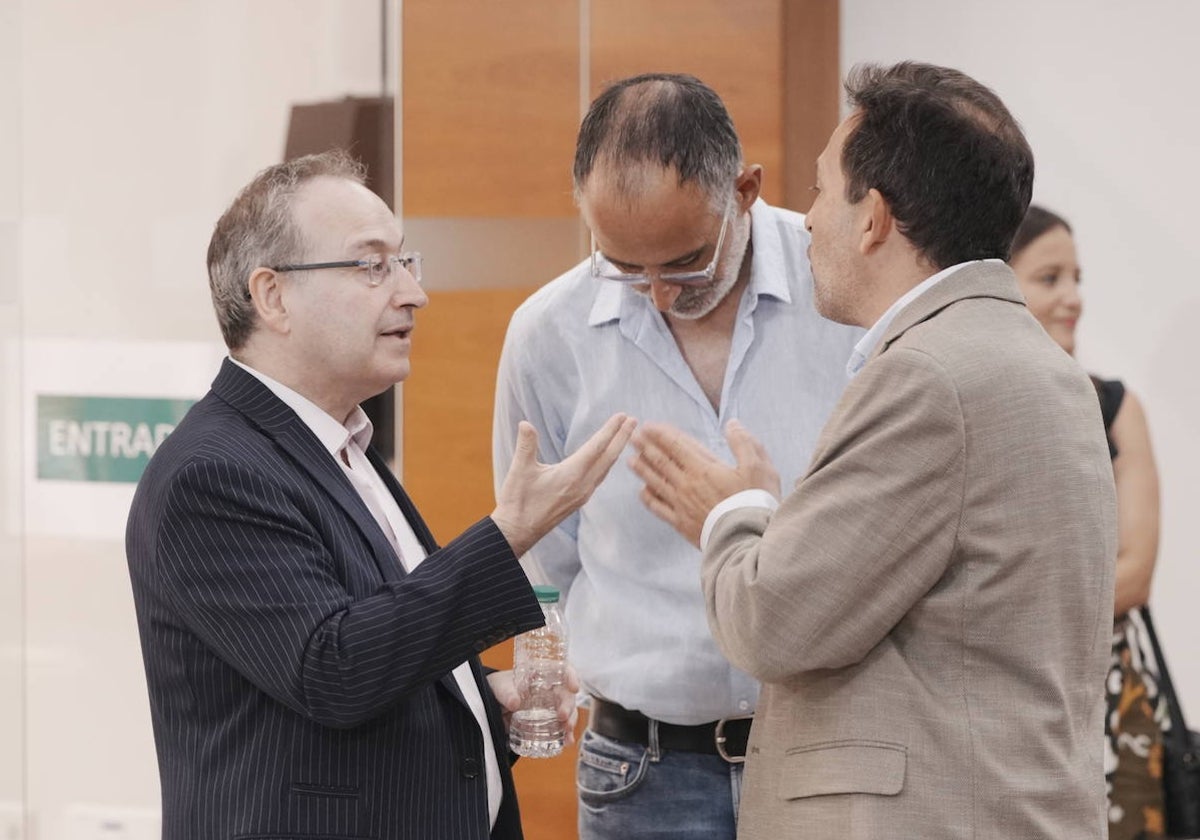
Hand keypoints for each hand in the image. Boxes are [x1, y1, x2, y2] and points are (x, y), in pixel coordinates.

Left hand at [486, 666, 581, 746]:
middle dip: (569, 705)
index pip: (562, 670)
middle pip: (567, 694)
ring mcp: (551, 706)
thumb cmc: (500, 688)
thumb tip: (514, 703)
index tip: (574, 688)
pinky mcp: (548, 721)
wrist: (494, 705)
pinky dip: (565, 734)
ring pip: (568, 711)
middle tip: (563, 717)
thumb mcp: (500, 687)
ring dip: (570, 721)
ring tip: (566, 731)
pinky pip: (561, 727)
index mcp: (542, 675)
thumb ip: (507, 693)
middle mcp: (550, 689)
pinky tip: (566, 741)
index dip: (571, 676)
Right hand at [493, 414, 636, 556]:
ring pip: (606, 469)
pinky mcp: (579, 500)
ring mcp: (582, 494)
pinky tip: (607, 461)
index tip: (623, 416)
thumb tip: (525, 424)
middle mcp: (582, 485)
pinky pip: (599, 478)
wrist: (517, 532)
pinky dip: (607, 465)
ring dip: (616, 450)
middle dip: (622, 438)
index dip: (610, 430)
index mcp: (571, 475)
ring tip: (625, 436)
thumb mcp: (519, 471)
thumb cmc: (517, 502)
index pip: (597, 447)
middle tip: (634, 420)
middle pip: (608, 457)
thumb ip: (526, 445)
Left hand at [630, 420, 779, 546]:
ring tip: (630, 460)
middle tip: (632, 437)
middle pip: (661, 462)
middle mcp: (687, 485)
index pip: (676, 446)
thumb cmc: (754, 502)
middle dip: (645, 447)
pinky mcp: (681, 524)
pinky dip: (648, 498)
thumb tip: (732, 424)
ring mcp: (681, 505)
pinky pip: (658, 508)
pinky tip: (642, 492)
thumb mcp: (758, 467)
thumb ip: (743, 443)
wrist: (747, 541)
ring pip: (655, 482)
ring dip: (642, 469)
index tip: (648, 426)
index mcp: (703, 469)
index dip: (660, 434)